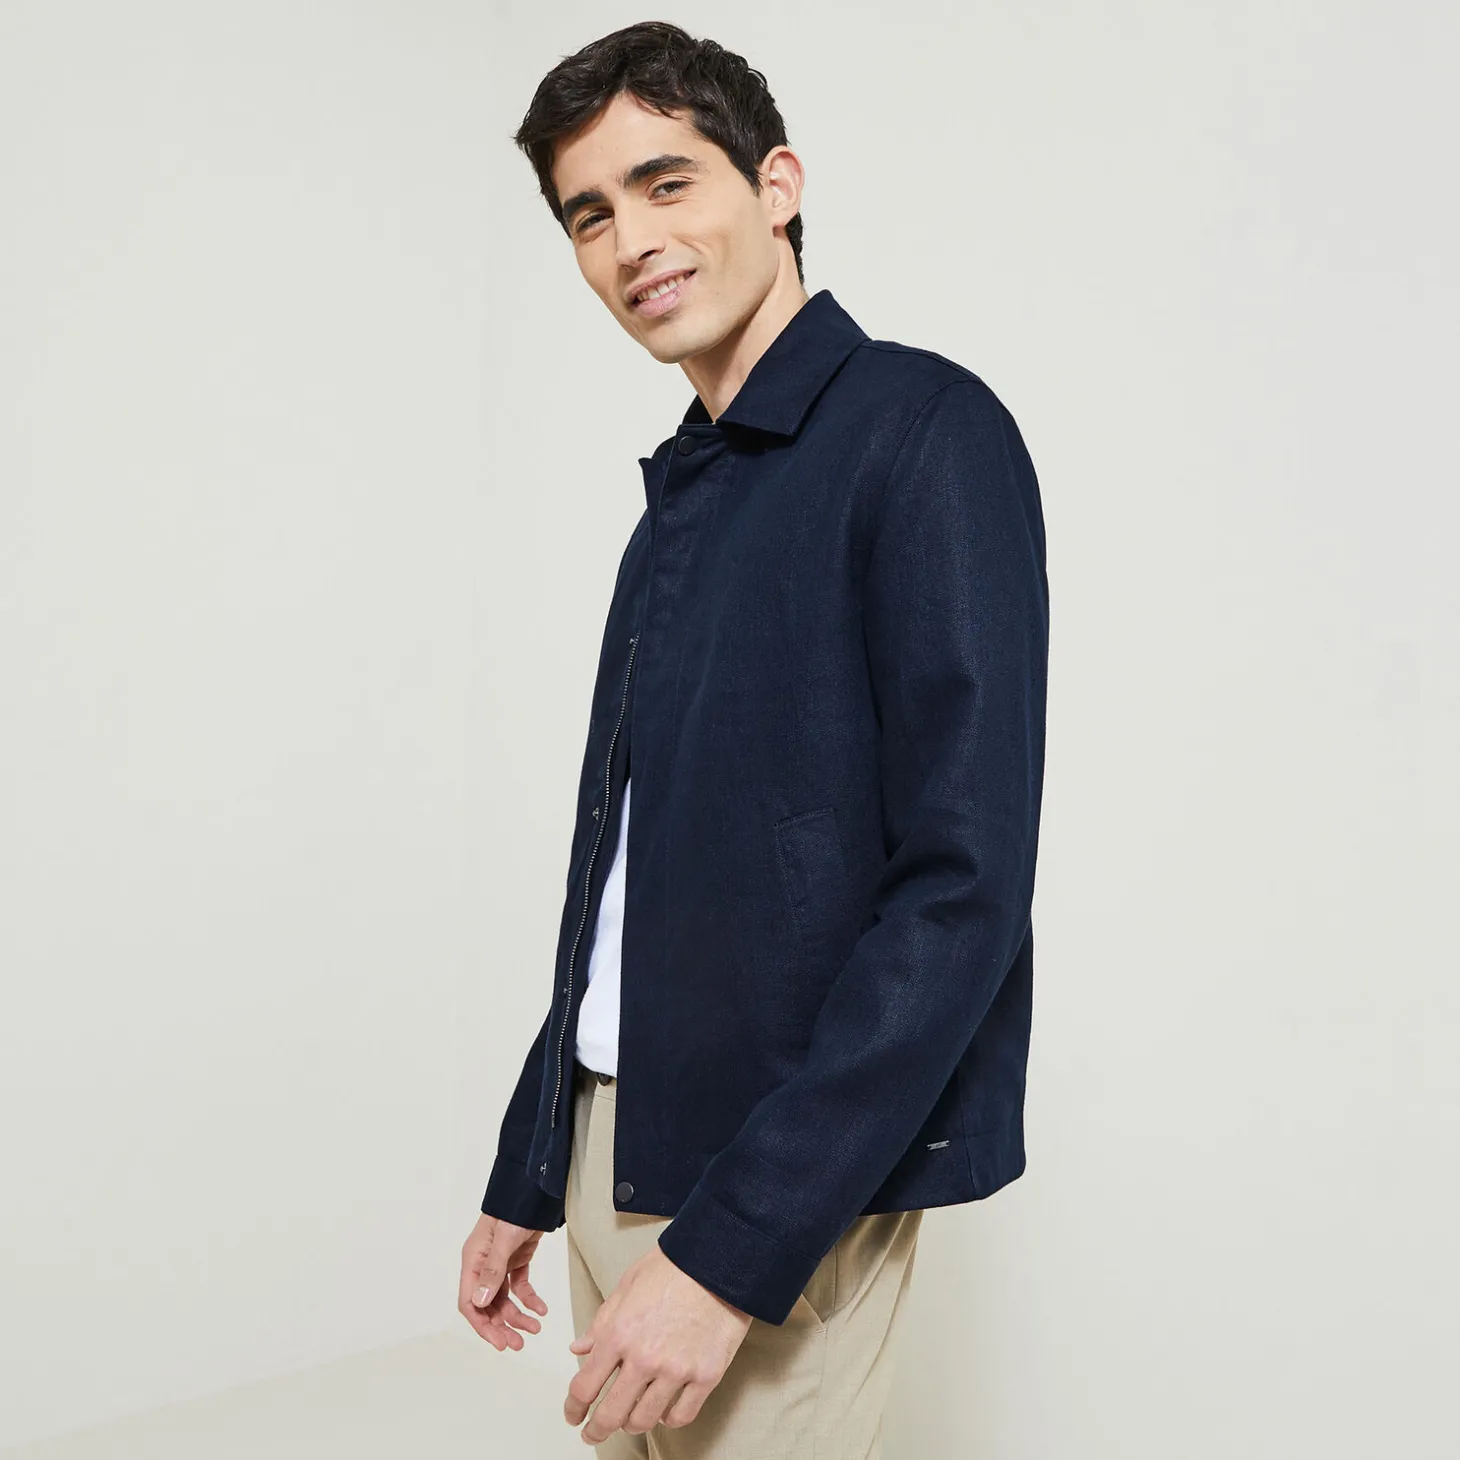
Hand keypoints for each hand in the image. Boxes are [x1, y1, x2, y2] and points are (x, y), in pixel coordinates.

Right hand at [459, 1211, 549, 1350]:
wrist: (534, 1191)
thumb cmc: (514, 1209)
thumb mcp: (504, 1239)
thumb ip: (493, 1271)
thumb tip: (480, 1303)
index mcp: (473, 1261)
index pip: (470, 1302)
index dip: (482, 1325)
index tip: (498, 1342)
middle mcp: (483, 1265)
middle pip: (487, 1306)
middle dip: (501, 1326)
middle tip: (518, 1344)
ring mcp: (500, 1263)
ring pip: (504, 1299)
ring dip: (517, 1316)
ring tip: (535, 1328)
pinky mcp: (516, 1259)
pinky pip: (519, 1286)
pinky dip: (529, 1299)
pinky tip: (541, 1308)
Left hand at [564, 1242, 752, 1443]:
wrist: (720, 1259)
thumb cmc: (675, 1266)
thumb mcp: (627, 1285)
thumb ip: (602, 1322)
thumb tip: (579, 1348)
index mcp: (619, 1333)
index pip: (584, 1386)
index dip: (573, 1407)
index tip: (573, 1414)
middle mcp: (644, 1358)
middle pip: (610, 1414)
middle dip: (596, 1429)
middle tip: (592, 1432)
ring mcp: (676, 1370)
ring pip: (644, 1420)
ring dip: (630, 1425)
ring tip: (629, 1421)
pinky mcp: (706, 1376)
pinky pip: (681, 1416)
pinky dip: (668, 1420)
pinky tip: (664, 1412)